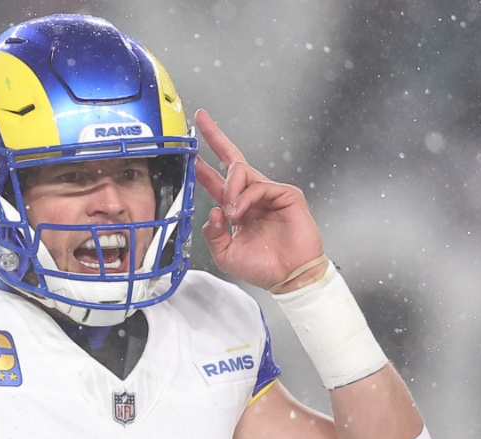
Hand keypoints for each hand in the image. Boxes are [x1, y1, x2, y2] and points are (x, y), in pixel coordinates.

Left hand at [193, 109, 325, 290]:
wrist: (289, 277)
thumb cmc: (263, 267)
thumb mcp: (225, 253)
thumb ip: (213, 233)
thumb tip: (212, 210)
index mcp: (237, 209)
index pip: (217, 180)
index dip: (203, 165)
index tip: (191, 149)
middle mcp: (252, 197)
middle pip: (233, 160)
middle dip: (216, 137)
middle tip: (202, 120)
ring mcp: (269, 193)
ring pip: (241, 171)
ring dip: (229, 188)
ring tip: (231, 212)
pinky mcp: (286, 194)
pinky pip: (258, 185)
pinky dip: (245, 198)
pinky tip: (241, 213)